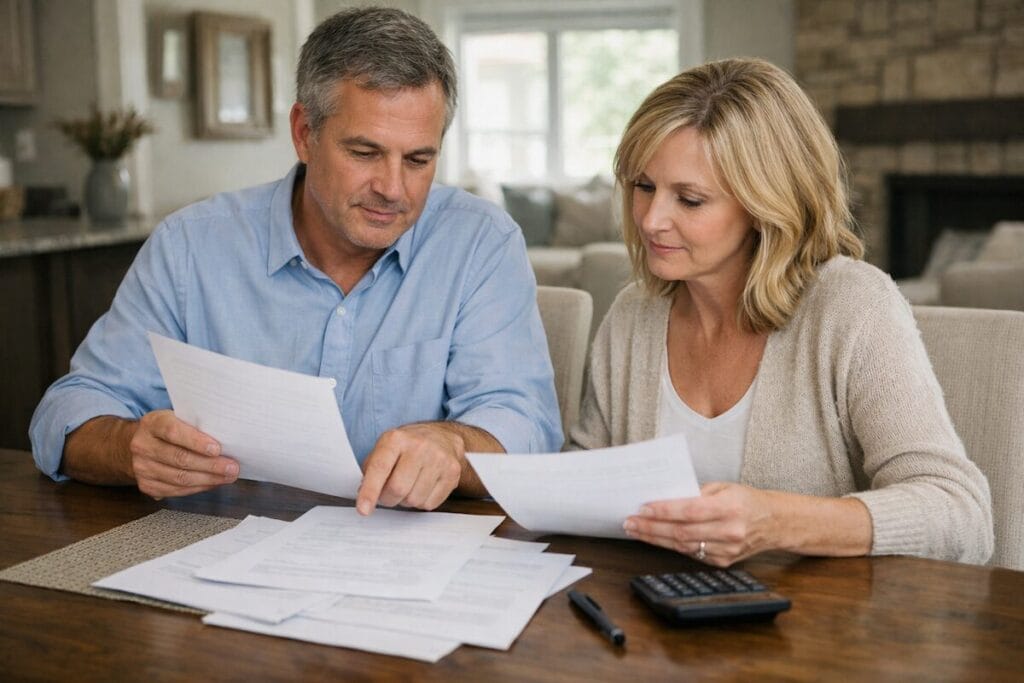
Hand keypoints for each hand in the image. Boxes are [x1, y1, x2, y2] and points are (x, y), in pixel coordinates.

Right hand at [128, 410, 238, 498]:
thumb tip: (226, 439)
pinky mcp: (146, 485)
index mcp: (152, 423)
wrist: (141, 444)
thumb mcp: (178, 418)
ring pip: (179, 478)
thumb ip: (196, 425)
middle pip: (179, 458)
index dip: (196, 441)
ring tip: (227, 477)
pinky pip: (175, 490)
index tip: (217, 449)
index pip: (173, 432)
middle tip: (232, 467)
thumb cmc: (169, 429)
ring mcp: (141, 467)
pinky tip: (212, 484)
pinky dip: (197, 488)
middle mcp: (142, 445)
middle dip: (210, 465)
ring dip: (208, 479)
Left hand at [356, 424, 465, 514]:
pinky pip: (430, 503)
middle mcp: (419, 446)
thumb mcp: (385, 448)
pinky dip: (421, 502)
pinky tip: (423, 487)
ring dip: (406, 501)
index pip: (380, 468)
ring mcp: (439, 458)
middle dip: (388, 499)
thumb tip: (364, 495)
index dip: (370, 491)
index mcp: (396, 439)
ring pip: (414, 500)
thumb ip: (372, 470)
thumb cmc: (408, 446)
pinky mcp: (453, 472)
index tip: (363, 509)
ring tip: (409, 486)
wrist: (442, 436)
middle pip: (397, 489)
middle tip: (388, 495)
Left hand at [622, 482, 775, 566]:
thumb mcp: (724, 487)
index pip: (689, 511)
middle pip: (682, 532)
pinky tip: (657, 539)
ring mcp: (726, 550)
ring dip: (656, 539)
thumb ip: (696, 493)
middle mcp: (729, 531)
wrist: (774, 523)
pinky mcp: (723, 562)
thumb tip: (665, 498)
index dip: (663, 511)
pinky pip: (691, 554)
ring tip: (636, 530)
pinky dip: (672, 546)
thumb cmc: (746, 500)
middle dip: (651, 528)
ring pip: (683, 546)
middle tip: (630, 522)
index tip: (642, 509)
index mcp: (730, 508)